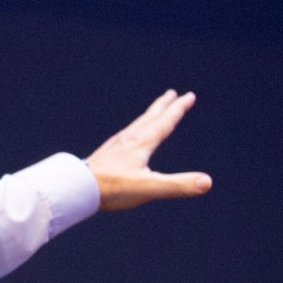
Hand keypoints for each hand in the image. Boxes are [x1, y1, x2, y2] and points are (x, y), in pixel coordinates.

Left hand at [86, 90, 211, 210]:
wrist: (75, 189)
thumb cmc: (111, 189)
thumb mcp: (148, 188)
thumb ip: (178, 185)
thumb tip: (206, 182)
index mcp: (141, 144)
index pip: (164, 122)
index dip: (178, 109)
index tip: (189, 96)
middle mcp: (128, 140)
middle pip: (149, 118)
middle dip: (163, 106)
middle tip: (173, 93)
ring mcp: (114, 146)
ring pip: (136, 125)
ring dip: (149, 116)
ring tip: (154, 111)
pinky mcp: (105, 154)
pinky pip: (124, 136)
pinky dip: (134, 130)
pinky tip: (129, 138)